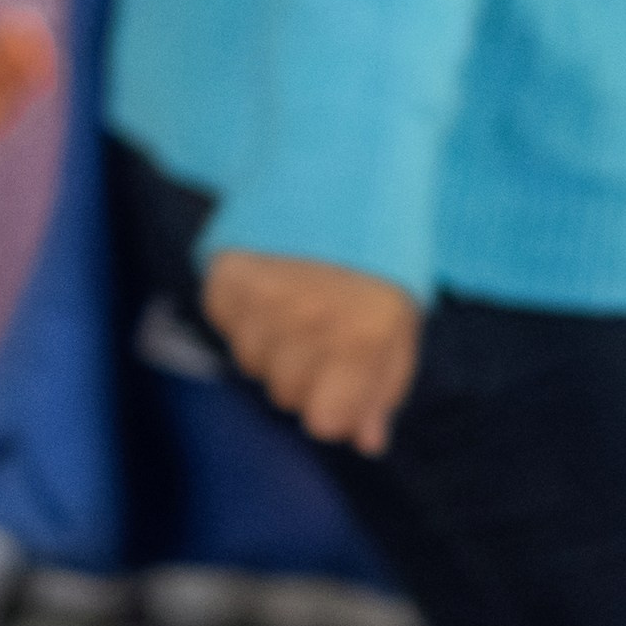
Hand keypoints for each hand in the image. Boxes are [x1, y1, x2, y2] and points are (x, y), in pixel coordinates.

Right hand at [205, 249, 418, 454]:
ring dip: (273, 346)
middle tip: (323, 333)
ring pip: (252, 364)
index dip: (333, 408)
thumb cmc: (377, 268)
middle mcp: (309, 319)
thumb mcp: (399, 327)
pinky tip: (272, 289)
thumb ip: (382, 389)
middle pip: (285, 396)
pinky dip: (244, 316)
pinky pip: (225, 327)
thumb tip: (366, 443)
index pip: (322, 422)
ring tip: (297, 306)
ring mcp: (263, 296)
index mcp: (362, 336)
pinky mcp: (227, 275)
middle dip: (305, 377)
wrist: (341, 182)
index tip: (342, 383)